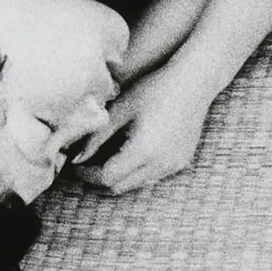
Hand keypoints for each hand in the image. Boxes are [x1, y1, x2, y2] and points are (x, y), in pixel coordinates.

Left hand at [73, 67, 215, 192]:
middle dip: (100, 180)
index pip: (107, 177)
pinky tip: (132, 153)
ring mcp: (173, 166)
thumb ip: (96, 137)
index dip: (87, 175)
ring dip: (119, 177)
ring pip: (136, 184)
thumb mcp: (120, 110)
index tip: (77, 165)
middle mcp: (160, 164)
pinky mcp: (181, 162)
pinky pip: (153, 176)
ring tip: (107, 158)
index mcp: (143, 150)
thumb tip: (77, 158)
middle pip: (120, 187)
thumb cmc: (154, 90)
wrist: (194, 83)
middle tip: (87, 164)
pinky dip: (137, 172)